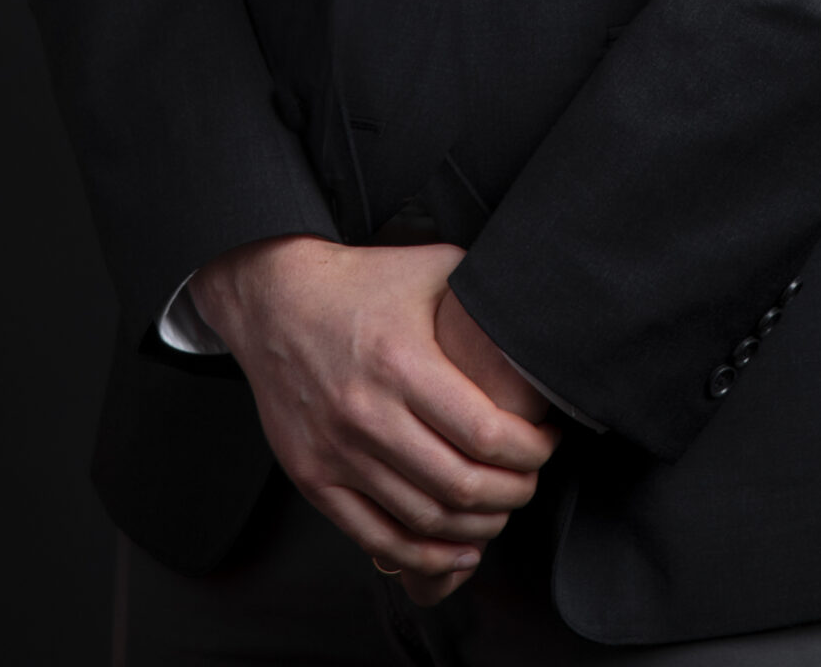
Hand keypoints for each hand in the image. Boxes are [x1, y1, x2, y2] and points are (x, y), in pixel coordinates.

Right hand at [190, 235, 560, 606]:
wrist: (274, 300)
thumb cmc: (360, 282)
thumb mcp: (431, 265)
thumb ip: (486, 287)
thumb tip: (541, 307)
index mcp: (402, 362)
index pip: (485, 433)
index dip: (530, 450)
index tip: (547, 442)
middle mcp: (367, 413)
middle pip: (460, 485)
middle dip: (513, 493)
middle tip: (530, 480)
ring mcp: (336, 452)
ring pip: (423, 518)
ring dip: (476, 528)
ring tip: (500, 511)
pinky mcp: (313, 477)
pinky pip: (375, 536)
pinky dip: (423, 555)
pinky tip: (456, 549)